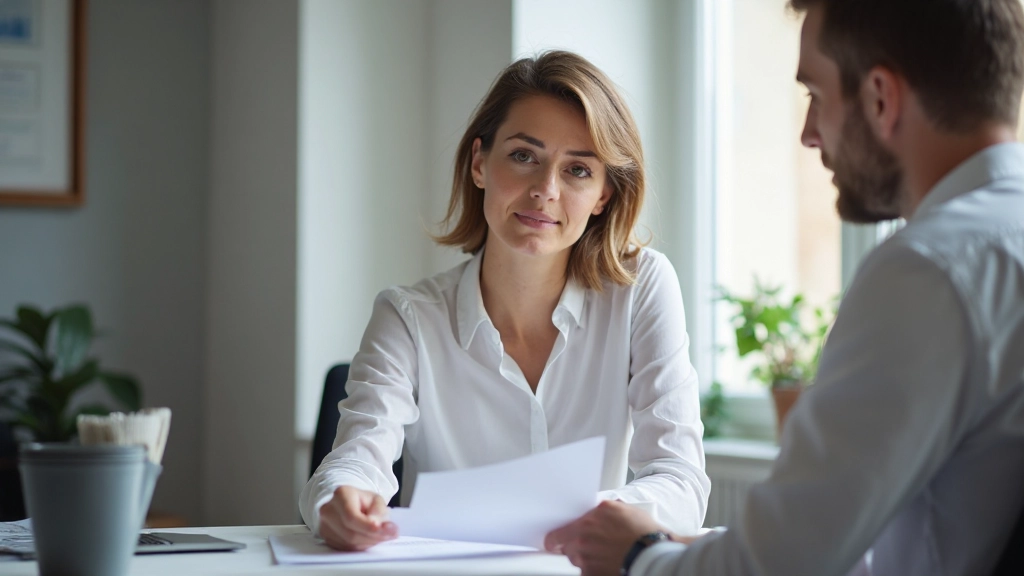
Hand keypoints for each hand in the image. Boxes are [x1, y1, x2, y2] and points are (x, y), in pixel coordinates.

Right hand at [318, 485, 397, 550]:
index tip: (380, 528)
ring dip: (369, 543)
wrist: (350, 504)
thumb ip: (378, 511)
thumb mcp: (376, 500)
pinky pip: (346, 548)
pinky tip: (369, 539)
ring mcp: (324, 525)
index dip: (366, 526)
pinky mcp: (327, 538)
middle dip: (373, 537)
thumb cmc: (363, 501)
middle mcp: (329, 510)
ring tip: (382, 536)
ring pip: (349, 543)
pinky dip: (361, 546)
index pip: (351, 516)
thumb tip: (377, 525)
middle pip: (350, 533)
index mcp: (341, 494)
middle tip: (391, 534)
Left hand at [544, 500, 666, 575]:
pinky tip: (608, 564)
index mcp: (590, 518)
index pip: (560, 529)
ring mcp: (585, 556)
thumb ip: (605, 509)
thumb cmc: (644, 534)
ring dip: (584, 558)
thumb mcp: (625, 510)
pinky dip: (593, 570)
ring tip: (605, 556)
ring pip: (575, 559)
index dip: (556, 536)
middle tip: (589, 548)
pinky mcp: (590, 573)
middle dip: (573, 546)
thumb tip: (597, 512)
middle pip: (565, 545)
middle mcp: (583, 536)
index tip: (553, 540)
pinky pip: (585, 572)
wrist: (652, 555)